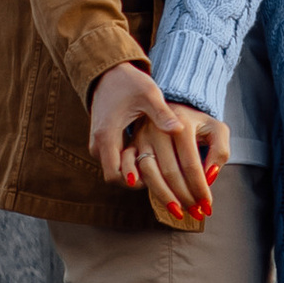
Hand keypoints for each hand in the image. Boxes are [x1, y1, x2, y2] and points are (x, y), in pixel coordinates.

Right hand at [88, 63, 225, 220]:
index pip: (123, 176)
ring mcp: (101, 146)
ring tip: (179, 198)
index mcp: (109, 135)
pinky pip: (122, 167)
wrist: (107, 73)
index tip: (176, 196)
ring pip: (123, 176)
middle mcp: (101, 145)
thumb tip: (178, 127)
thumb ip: (161, 113)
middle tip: (182, 209)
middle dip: (154, 193)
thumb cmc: (130, 82)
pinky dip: (141, 174)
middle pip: (124, 181)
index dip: (148, 187)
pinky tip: (165, 178)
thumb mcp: (148, 94)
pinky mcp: (107, 145)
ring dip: (148, 184)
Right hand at [128, 107, 229, 227]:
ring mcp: (141, 136)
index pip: (191, 164)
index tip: (207, 206)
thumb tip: (209, 177)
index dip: (199, 188)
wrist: (173, 106)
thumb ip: (220, 151)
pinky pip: (127, 165)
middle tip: (196, 212)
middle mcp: (158, 129)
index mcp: (181, 123)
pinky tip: (145, 191)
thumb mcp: (217, 129)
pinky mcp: (130, 143)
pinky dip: (134, 180)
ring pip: (149, 173)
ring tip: (178, 212)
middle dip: (184, 196)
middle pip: (170, 172)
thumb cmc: (198, 122)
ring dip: (163, 196)